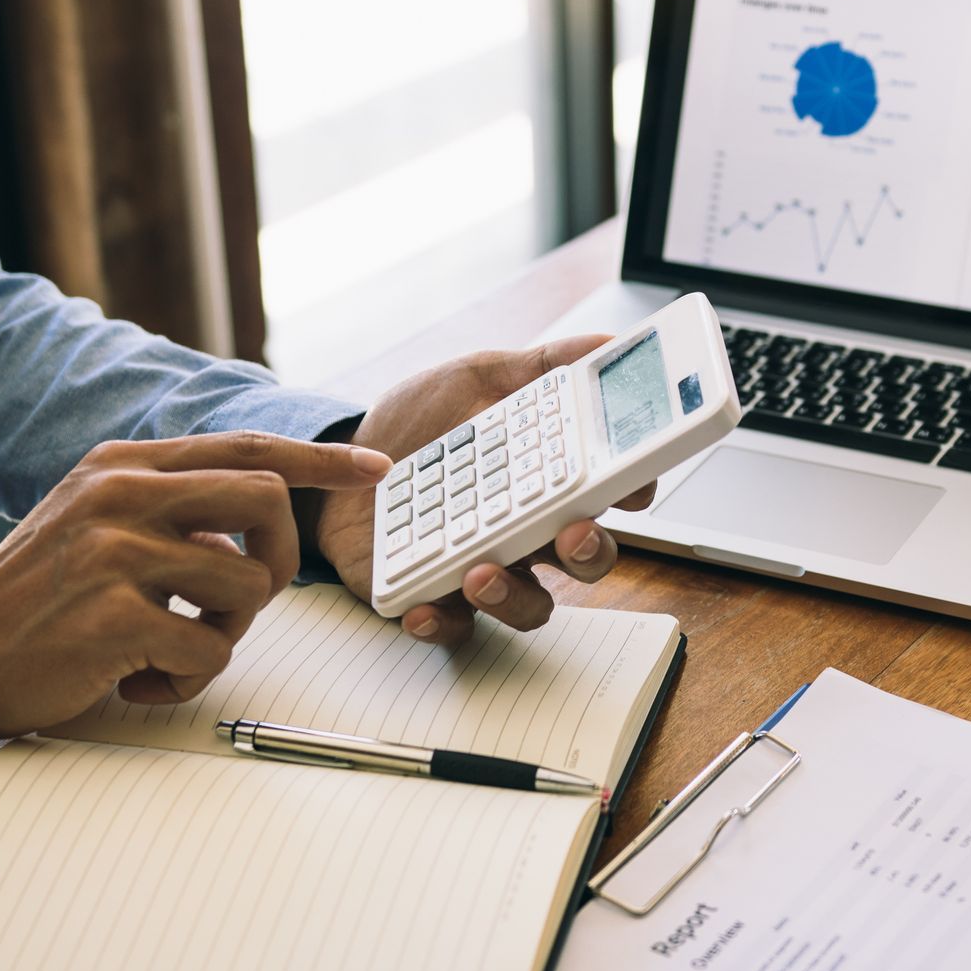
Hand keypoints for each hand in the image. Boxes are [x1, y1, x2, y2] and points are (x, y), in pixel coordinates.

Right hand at [0, 431, 389, 740]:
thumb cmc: (36, 599)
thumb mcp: (97, 519)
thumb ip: (170, 503)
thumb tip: (259, 514)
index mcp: (126, 465)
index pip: (248, 447)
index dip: (321, 461)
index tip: (375, 469)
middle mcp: (123, 493)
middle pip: (268, 502)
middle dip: (276, 563)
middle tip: (238, 605)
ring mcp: (117, 551)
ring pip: (246, 585)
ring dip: (225, 634)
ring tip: (170, 648)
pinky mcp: (113, 615)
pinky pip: (208, 651)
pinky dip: (185, 680)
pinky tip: (136, 678)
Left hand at [312, 336, 656, 642]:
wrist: (336, 463)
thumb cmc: (416, 427)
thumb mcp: (474, 379)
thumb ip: (537, 365)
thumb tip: (602, 343)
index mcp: (546, 477)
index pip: (609, 491)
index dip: (634, 490)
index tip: (634, 482)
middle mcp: (526, 529)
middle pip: (586, 555)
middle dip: (591, 551)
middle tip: (574, 532)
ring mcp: (485, 567)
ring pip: (530, 603)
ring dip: (515, 596)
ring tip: (480, 570)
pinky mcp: (435, 596)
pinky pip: (454, 627)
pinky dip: (442, 621)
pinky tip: (423, 606)